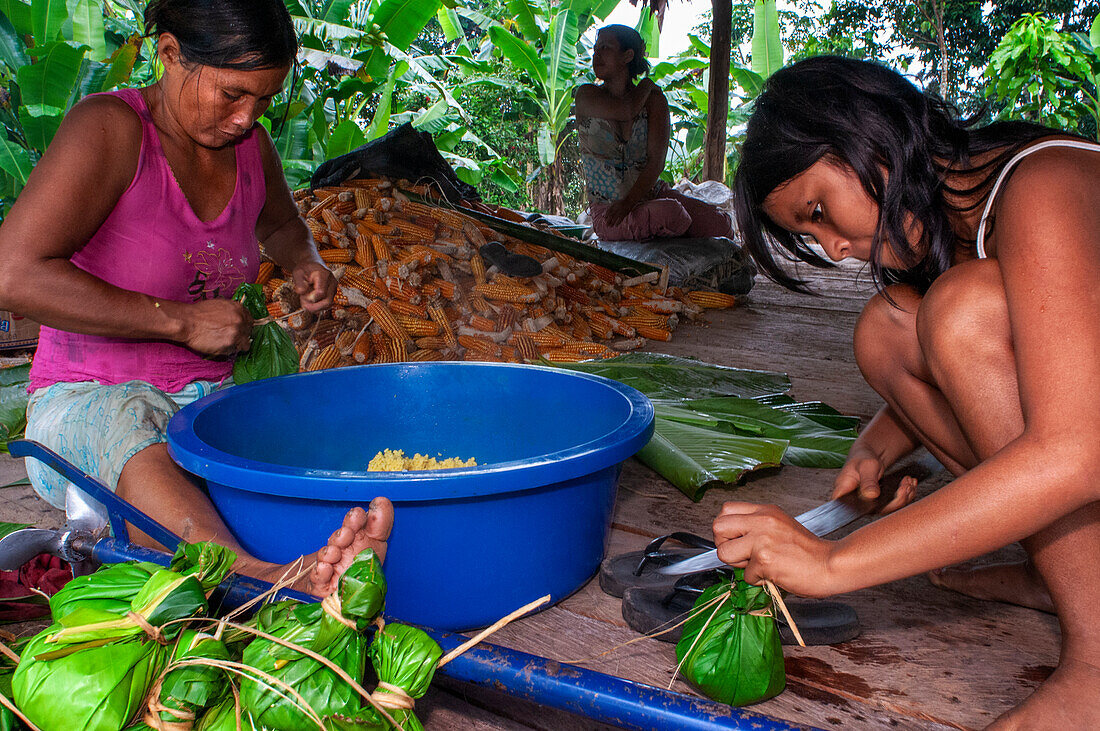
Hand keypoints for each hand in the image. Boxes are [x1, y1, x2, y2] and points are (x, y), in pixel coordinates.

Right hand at [177, 298, 252, 355]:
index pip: (250, 321)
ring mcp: (236, 333)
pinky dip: (227, 350)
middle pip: (249, 333)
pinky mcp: (229, 345)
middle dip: (241, 336)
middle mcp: (240, 321)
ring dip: (236, 345)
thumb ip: (233, 311)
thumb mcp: (220, 304)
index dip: (244, 326)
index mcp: (239, 309)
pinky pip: (233, 351)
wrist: (187, 322)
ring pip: (244, 345)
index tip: (239, 329)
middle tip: (230, 337)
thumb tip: (240, 318)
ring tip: (224, 342)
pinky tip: (218, 345)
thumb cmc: (199, 313)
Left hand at [293, 261, 335, 311]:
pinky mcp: (332, 293)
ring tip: (306, 301)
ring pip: (328, 304)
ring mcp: (334, 288)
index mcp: (324, 275)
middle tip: (303, 305)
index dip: (311, 298)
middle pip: (327, 301)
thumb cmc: (305, 269)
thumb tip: (301, 292)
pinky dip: (318, 306)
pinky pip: (327, 304)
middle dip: (314, 306)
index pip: (321, 292)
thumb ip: (299, 283)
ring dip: (316, 307)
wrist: (312, 265)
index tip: (302, 296)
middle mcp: (332, 282)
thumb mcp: (298, 273)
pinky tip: (310, 302)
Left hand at [605, 198, 635, 226]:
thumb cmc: (620, 203)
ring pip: (615, 219)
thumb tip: (603, 215)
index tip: (604, 219)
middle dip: (608, 221)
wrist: (628, 201)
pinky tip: (616, 225)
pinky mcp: (623, 215)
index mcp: (613, 206)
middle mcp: (616, 209)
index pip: (608, 212)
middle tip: (606, 225)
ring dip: (612, 223)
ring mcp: (620, 212)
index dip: (606, 216)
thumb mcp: (613, 204)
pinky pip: (620, 219)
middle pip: (611, 216)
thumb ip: (608, 209)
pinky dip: (618, 223)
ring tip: (610, 226)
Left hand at [713, 502, 837, 597]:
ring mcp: (761, 539)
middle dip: (724, 545)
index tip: (736, 540)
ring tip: (759, 565)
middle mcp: (761, 520)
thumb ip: (757, 527)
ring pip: (724, 552)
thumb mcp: (781, 526)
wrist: (832, 564)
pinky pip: (745, 575)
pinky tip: (773, 574)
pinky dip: (758, 580)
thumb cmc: (809, 551)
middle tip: (741, 554)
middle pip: (718, 527)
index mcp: (765, 510)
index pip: (726, 510)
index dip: (727, 529)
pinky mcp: (764, 559)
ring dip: (738, 565)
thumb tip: (733, 540)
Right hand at [831, 446, 914, 513]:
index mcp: (844, 494)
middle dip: (898, 500)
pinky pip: (895, 504)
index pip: (852, 510)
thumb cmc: (863, 458)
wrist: (869, 455)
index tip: (892, 496)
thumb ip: (868, 480)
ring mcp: (869, 504)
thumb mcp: (866, 466)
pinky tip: (909, 484)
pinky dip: (906, 494)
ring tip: (908, 481)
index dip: (872, 509)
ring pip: (889, 509)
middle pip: (878, 511)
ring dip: (905, 496)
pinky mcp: (879, 503)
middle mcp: (856, 503)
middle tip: (906, 485)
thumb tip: (871, 495)